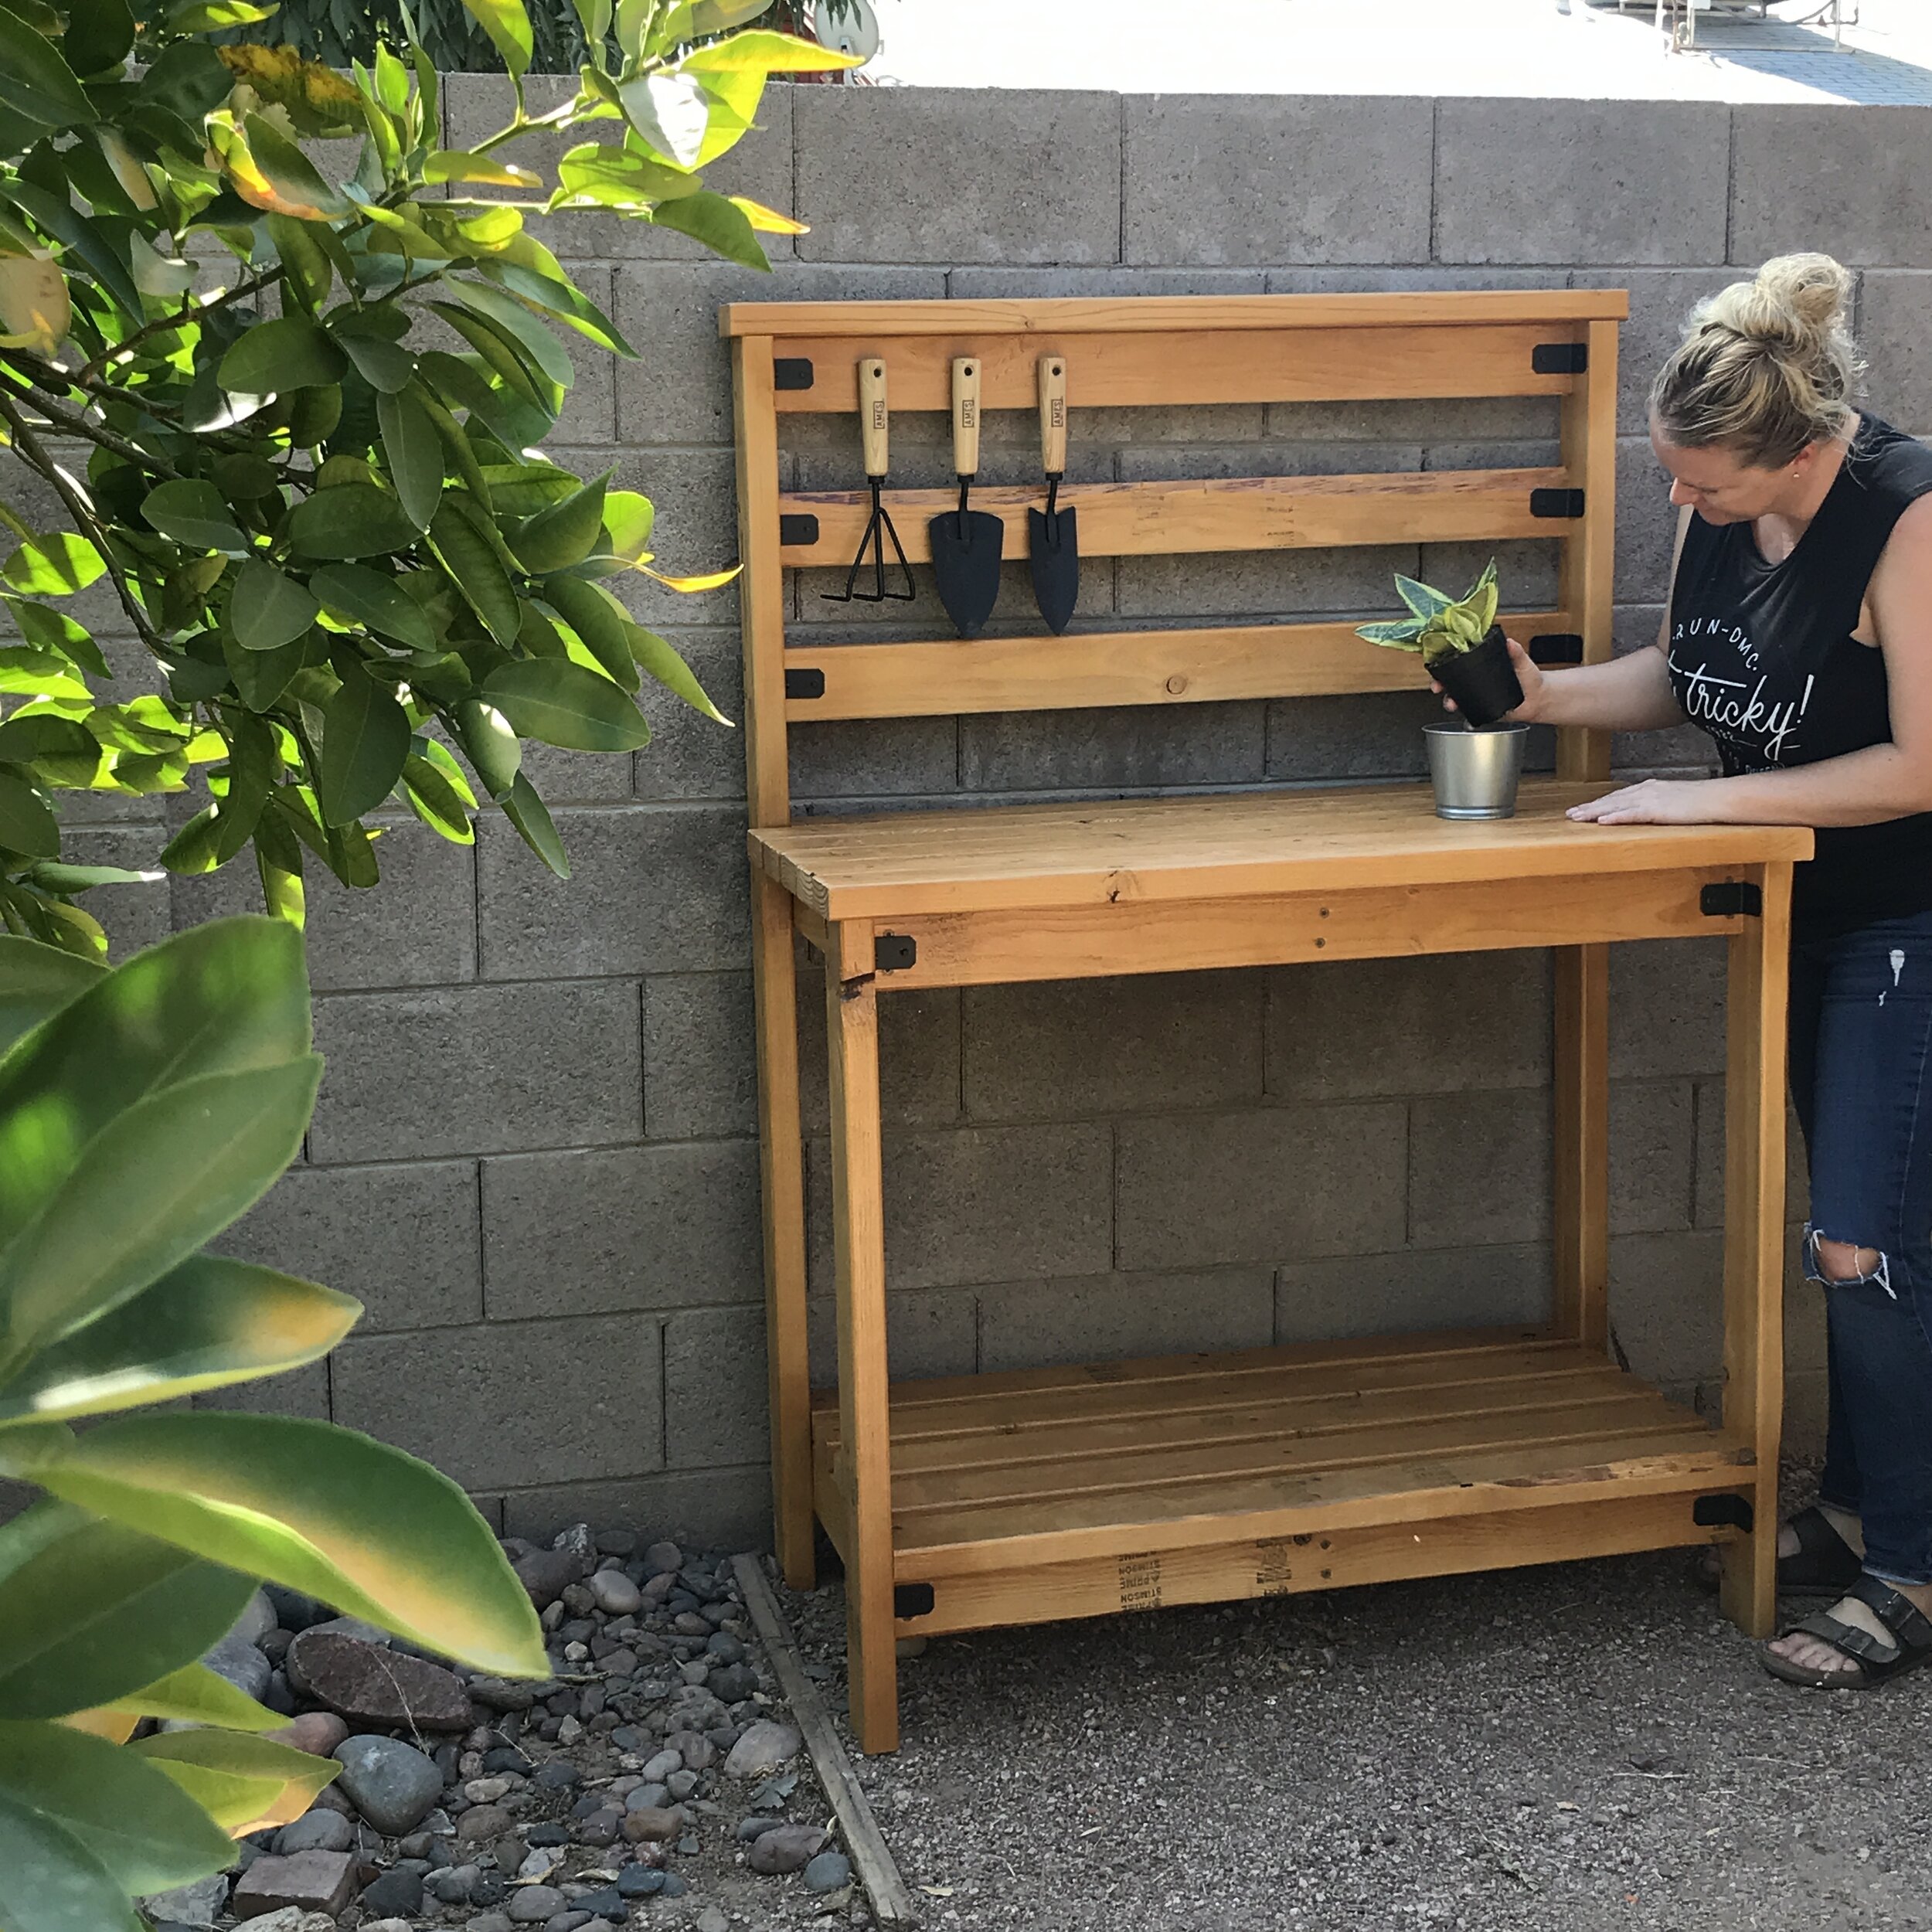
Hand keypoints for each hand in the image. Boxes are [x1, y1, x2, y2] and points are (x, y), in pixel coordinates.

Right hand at [1430, 634, 1545, 721]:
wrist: (1538, 699)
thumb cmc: (1530, 678)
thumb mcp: (1523, 662)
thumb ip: (1516, 653)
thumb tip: (1510, 642)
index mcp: (1482, 665)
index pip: (1459, 661)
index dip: (1445, 662)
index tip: (1438, 664)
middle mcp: (1476, 680)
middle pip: (1451, 681)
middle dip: (1439, 684)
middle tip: (1437, 687)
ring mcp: (1477, 695)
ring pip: (1456, 698)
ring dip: (1449, 701)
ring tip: (1452, 703)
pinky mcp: (1481, 709)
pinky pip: (1468, 711)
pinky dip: (1463, 713)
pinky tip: (1463, 714)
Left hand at [1566, 779, 1718, 824]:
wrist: (1717, 797)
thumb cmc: (1699, 801)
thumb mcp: (1672, 801)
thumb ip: (1656, 804)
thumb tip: (1644, 812)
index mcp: (1649, 788)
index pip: (1617, 796)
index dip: (1598, 803)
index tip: (1582, 808)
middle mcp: (1646, 790)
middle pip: (1611, 799)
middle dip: (1590, 807)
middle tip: (1570, 814)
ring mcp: (1651, 798)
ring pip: (1616, 805)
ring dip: (1595, 812)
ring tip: (1578, 818)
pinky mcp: (1658, 809)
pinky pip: (1633, 813)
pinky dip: (1617, 816)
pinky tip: (1603, 821)